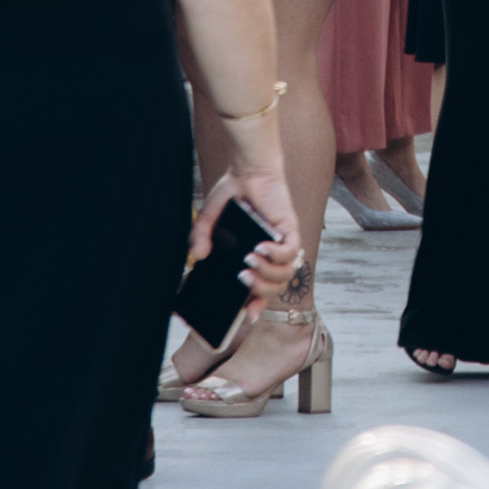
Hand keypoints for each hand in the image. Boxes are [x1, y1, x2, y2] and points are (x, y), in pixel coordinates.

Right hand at [193, 166, 303, 300]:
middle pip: (274, 288)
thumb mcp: (209, 219)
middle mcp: (269, 257)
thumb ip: (200, 237)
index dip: (254, 308)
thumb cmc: (232, 196)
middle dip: (259, 290)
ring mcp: (281, 245)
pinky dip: (277, 254)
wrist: (247, 171)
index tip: (245, 317)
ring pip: (285, 274)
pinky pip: (292, 252)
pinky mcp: (289, 231)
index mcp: (252, 261)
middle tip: (242, 278)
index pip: (259, 292)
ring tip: (249, 260)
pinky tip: (261, 247)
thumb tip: (197, 257)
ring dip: (268, 272)